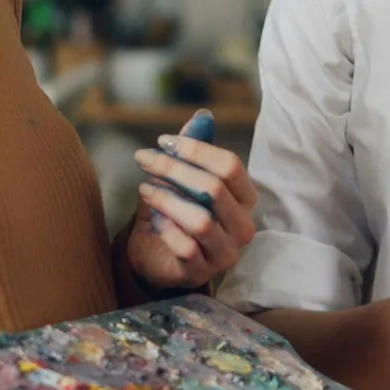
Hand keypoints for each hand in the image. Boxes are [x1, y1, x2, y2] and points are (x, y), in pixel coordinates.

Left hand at [125, 114, 257, 290]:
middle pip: (214, 189)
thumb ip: (192, 151)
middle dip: (174, 169)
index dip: (195, 149)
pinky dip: (167, 230)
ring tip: (145, 189)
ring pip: (201, 221)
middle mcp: (243, 226)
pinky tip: (154, 221)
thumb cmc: (176, 214)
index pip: (230, 166)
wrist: (157, 257)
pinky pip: (186, 248)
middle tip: (143, 159)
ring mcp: (226, 253)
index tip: (162, 142)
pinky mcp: (203, 273)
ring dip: (167, 200)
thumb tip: (202, 116)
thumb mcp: (182, 180)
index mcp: (245, 198)